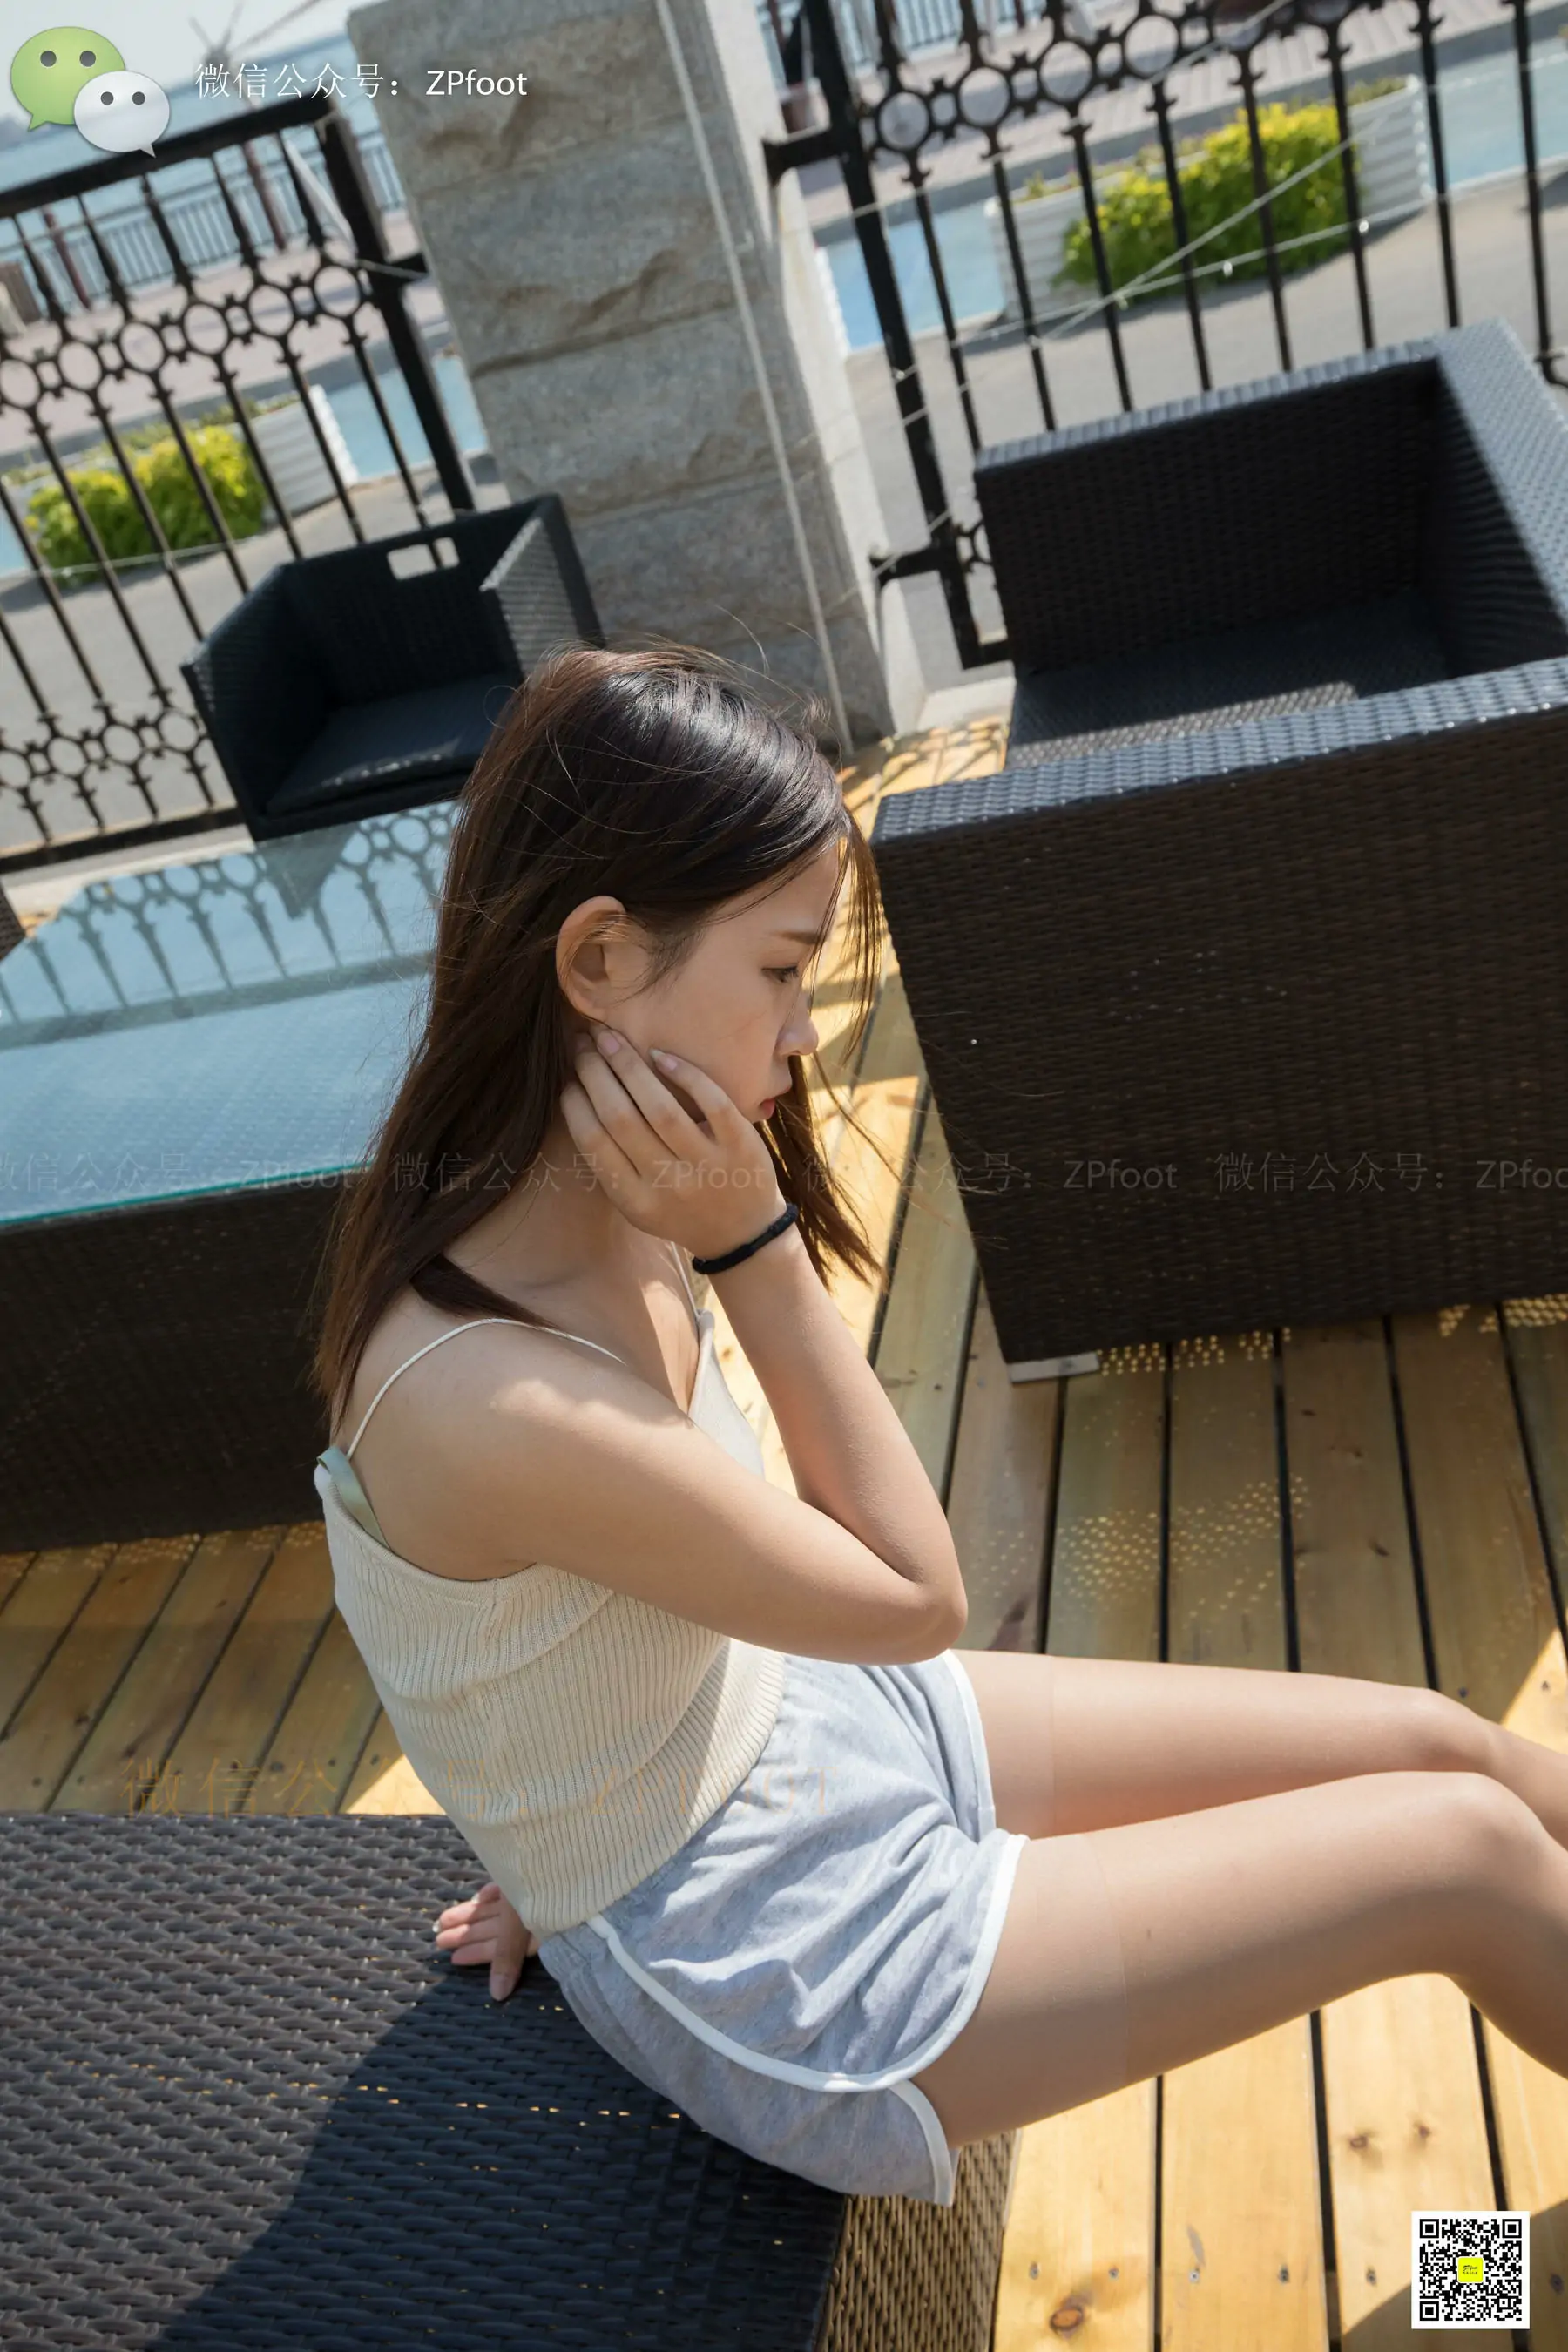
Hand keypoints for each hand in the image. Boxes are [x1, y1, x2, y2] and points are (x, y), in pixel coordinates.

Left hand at [432, 1879, 537, 2001]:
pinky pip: (511, 1888)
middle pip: (499, 1929)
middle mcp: (539, 1912)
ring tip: (444, 1921)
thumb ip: (506, 1955)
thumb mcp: (518, 1920)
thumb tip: (498, 1995)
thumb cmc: (541, 1883)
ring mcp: (536, 1891)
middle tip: (440, 1940)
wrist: (558, 1840)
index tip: (454, 1958)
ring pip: (499, 1909)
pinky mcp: (532, 1870)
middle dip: (468, 1934)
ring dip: (473, 1915)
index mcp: (539, 1926)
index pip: (506, 1948)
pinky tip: (479, 1898)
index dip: (479, 1954)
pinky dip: (494, 1894)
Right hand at [560, 1024, 787, 1262]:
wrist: (744, 1234)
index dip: (575, 1103)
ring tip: (611, 1038)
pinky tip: (661, 1055)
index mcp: (635, 1200)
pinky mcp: (741, 1147)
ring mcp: (707, 1165)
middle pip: (621, 1118)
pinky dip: (685, 1075)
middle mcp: (668, 1184)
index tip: (567, 1076)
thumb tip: (577, 1099)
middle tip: (584, 1043)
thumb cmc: (681, 1210)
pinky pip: (711, 1103)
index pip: (593, 1142)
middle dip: (596, 1073)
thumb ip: (612, 1164)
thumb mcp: (639, 1204)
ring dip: (629, 1066)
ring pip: (661, 1108)